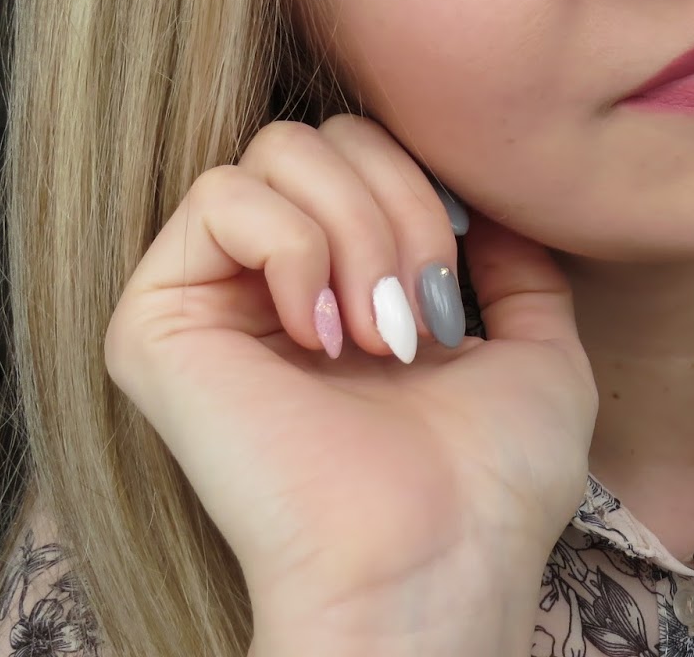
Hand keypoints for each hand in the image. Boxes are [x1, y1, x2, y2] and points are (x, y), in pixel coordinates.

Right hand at [104, 115, 596, 635]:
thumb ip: (515, 265)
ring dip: (356, 231)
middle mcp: (270, 284)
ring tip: (376, 337)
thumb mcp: (538, 350)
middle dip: (399, 204)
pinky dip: (293, 249)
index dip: (426, 184)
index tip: (463, 276)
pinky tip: (320, 339)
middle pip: (321, 134)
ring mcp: (211, 300)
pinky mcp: (155, 322)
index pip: (366, 148)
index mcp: (347, 286)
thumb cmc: (492, 480)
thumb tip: (486, 200)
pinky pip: (220, 197)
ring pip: (275, 152)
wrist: (433, 558)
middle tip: (422, 314)